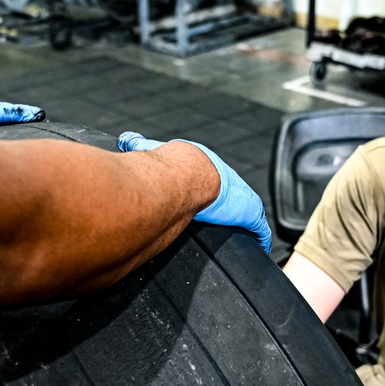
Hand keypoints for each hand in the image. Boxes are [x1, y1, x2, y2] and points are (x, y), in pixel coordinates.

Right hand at [118, 131, 271, 253]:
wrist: (185, 174)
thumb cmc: (169, 165)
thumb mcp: (153, 151)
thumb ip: (141, 146)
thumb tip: (126, 140)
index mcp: (209, 168)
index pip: (217, 182)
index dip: (216, 193)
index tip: (213, 202)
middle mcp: (227, 182)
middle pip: (235, 199)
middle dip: (233, 209)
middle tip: (229, 222)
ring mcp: (239, 197)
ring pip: (247, 214)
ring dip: (246, 223)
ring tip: (244, 235)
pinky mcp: (248, 212)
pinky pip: (257, 228)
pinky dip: (258, 236)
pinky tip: (256, 244)